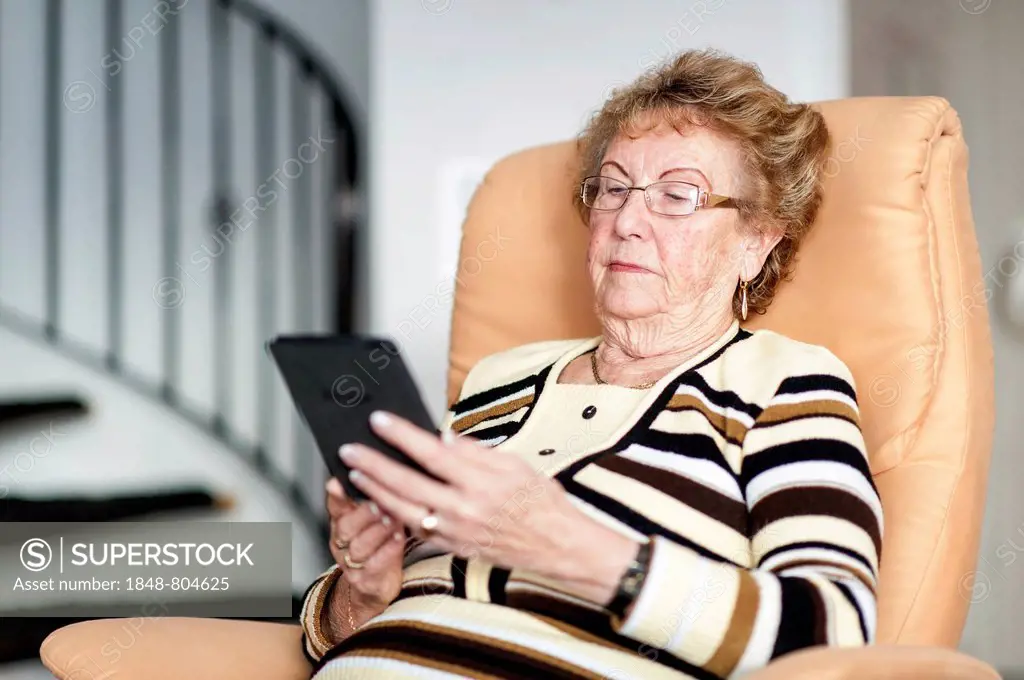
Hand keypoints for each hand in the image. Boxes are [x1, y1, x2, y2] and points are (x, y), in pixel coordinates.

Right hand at [322, 477, 405, 641]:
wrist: (378, 584)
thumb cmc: (382, 542)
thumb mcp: (376, 517)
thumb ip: (376, 496)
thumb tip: (389, 469)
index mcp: (341, 521)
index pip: (335, 505)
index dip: (337, 494)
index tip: (339, 481)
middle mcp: (342, 541)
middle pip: (345, 526)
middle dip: (363, 513)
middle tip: (379, 502)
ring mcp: (351, 562)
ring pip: (359, 546)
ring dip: (377, 530)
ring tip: (392, 519)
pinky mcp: (365, 580)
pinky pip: (374, 565)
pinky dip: (387, 550)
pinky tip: (398, 539)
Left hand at [339, 411, 638, 604]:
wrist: (557, 545)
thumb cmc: (541, 502)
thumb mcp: (514, 463)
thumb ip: (474, 452)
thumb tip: (443, 438)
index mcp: (480, 482)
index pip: (430, 452)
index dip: (401, 435)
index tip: (379, 421)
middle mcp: (463, 509)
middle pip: (406, 483)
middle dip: (373, 464)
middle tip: (349, 450)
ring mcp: (455, 532)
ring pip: (403, 510)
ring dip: (375, 491)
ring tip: (356, 474)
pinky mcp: (453, 547)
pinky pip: (415, 530)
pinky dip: (394, 515)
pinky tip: (380, 503)